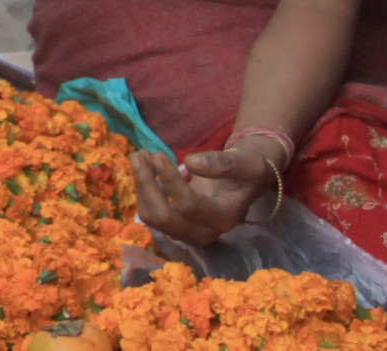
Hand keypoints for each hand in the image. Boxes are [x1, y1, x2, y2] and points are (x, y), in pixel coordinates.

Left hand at [131, 146, 272, 245]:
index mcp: (225, 217)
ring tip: (139, 156)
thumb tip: (190, 163)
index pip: (189, 205)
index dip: (170, 180)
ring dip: (140, 185)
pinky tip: (144, 167)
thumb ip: (222, 163)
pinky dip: (142, 190)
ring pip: (152, 217)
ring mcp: (188, 233)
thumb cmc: (247, 170)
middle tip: (139, 154)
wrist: (244, 181)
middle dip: (146, 184)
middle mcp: (206, 232)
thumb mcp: (244, 162)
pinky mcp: (175, 227)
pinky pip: (150, 213)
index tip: (158, 155)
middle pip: (165, 217)